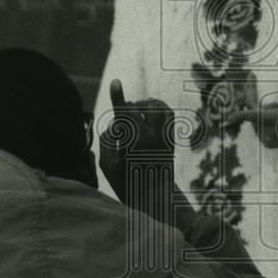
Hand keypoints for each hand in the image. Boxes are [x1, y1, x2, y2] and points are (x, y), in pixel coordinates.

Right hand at [99, 79, 174, 206]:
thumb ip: (107, 139)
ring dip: (142, 105)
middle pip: (137, 108)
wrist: (155, 195)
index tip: (115, 82)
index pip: (125, 115)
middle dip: (125, 111)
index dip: (118, 98)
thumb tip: (115, 122)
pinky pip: (167, 111)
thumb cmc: (126, 182)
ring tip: (135, 112)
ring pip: (156, 106)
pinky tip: (148, 112)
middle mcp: (153, 137)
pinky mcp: (170, 136)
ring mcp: (164, 136)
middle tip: (122, 127)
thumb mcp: (107, 165)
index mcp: (135, 145)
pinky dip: (156, 106)